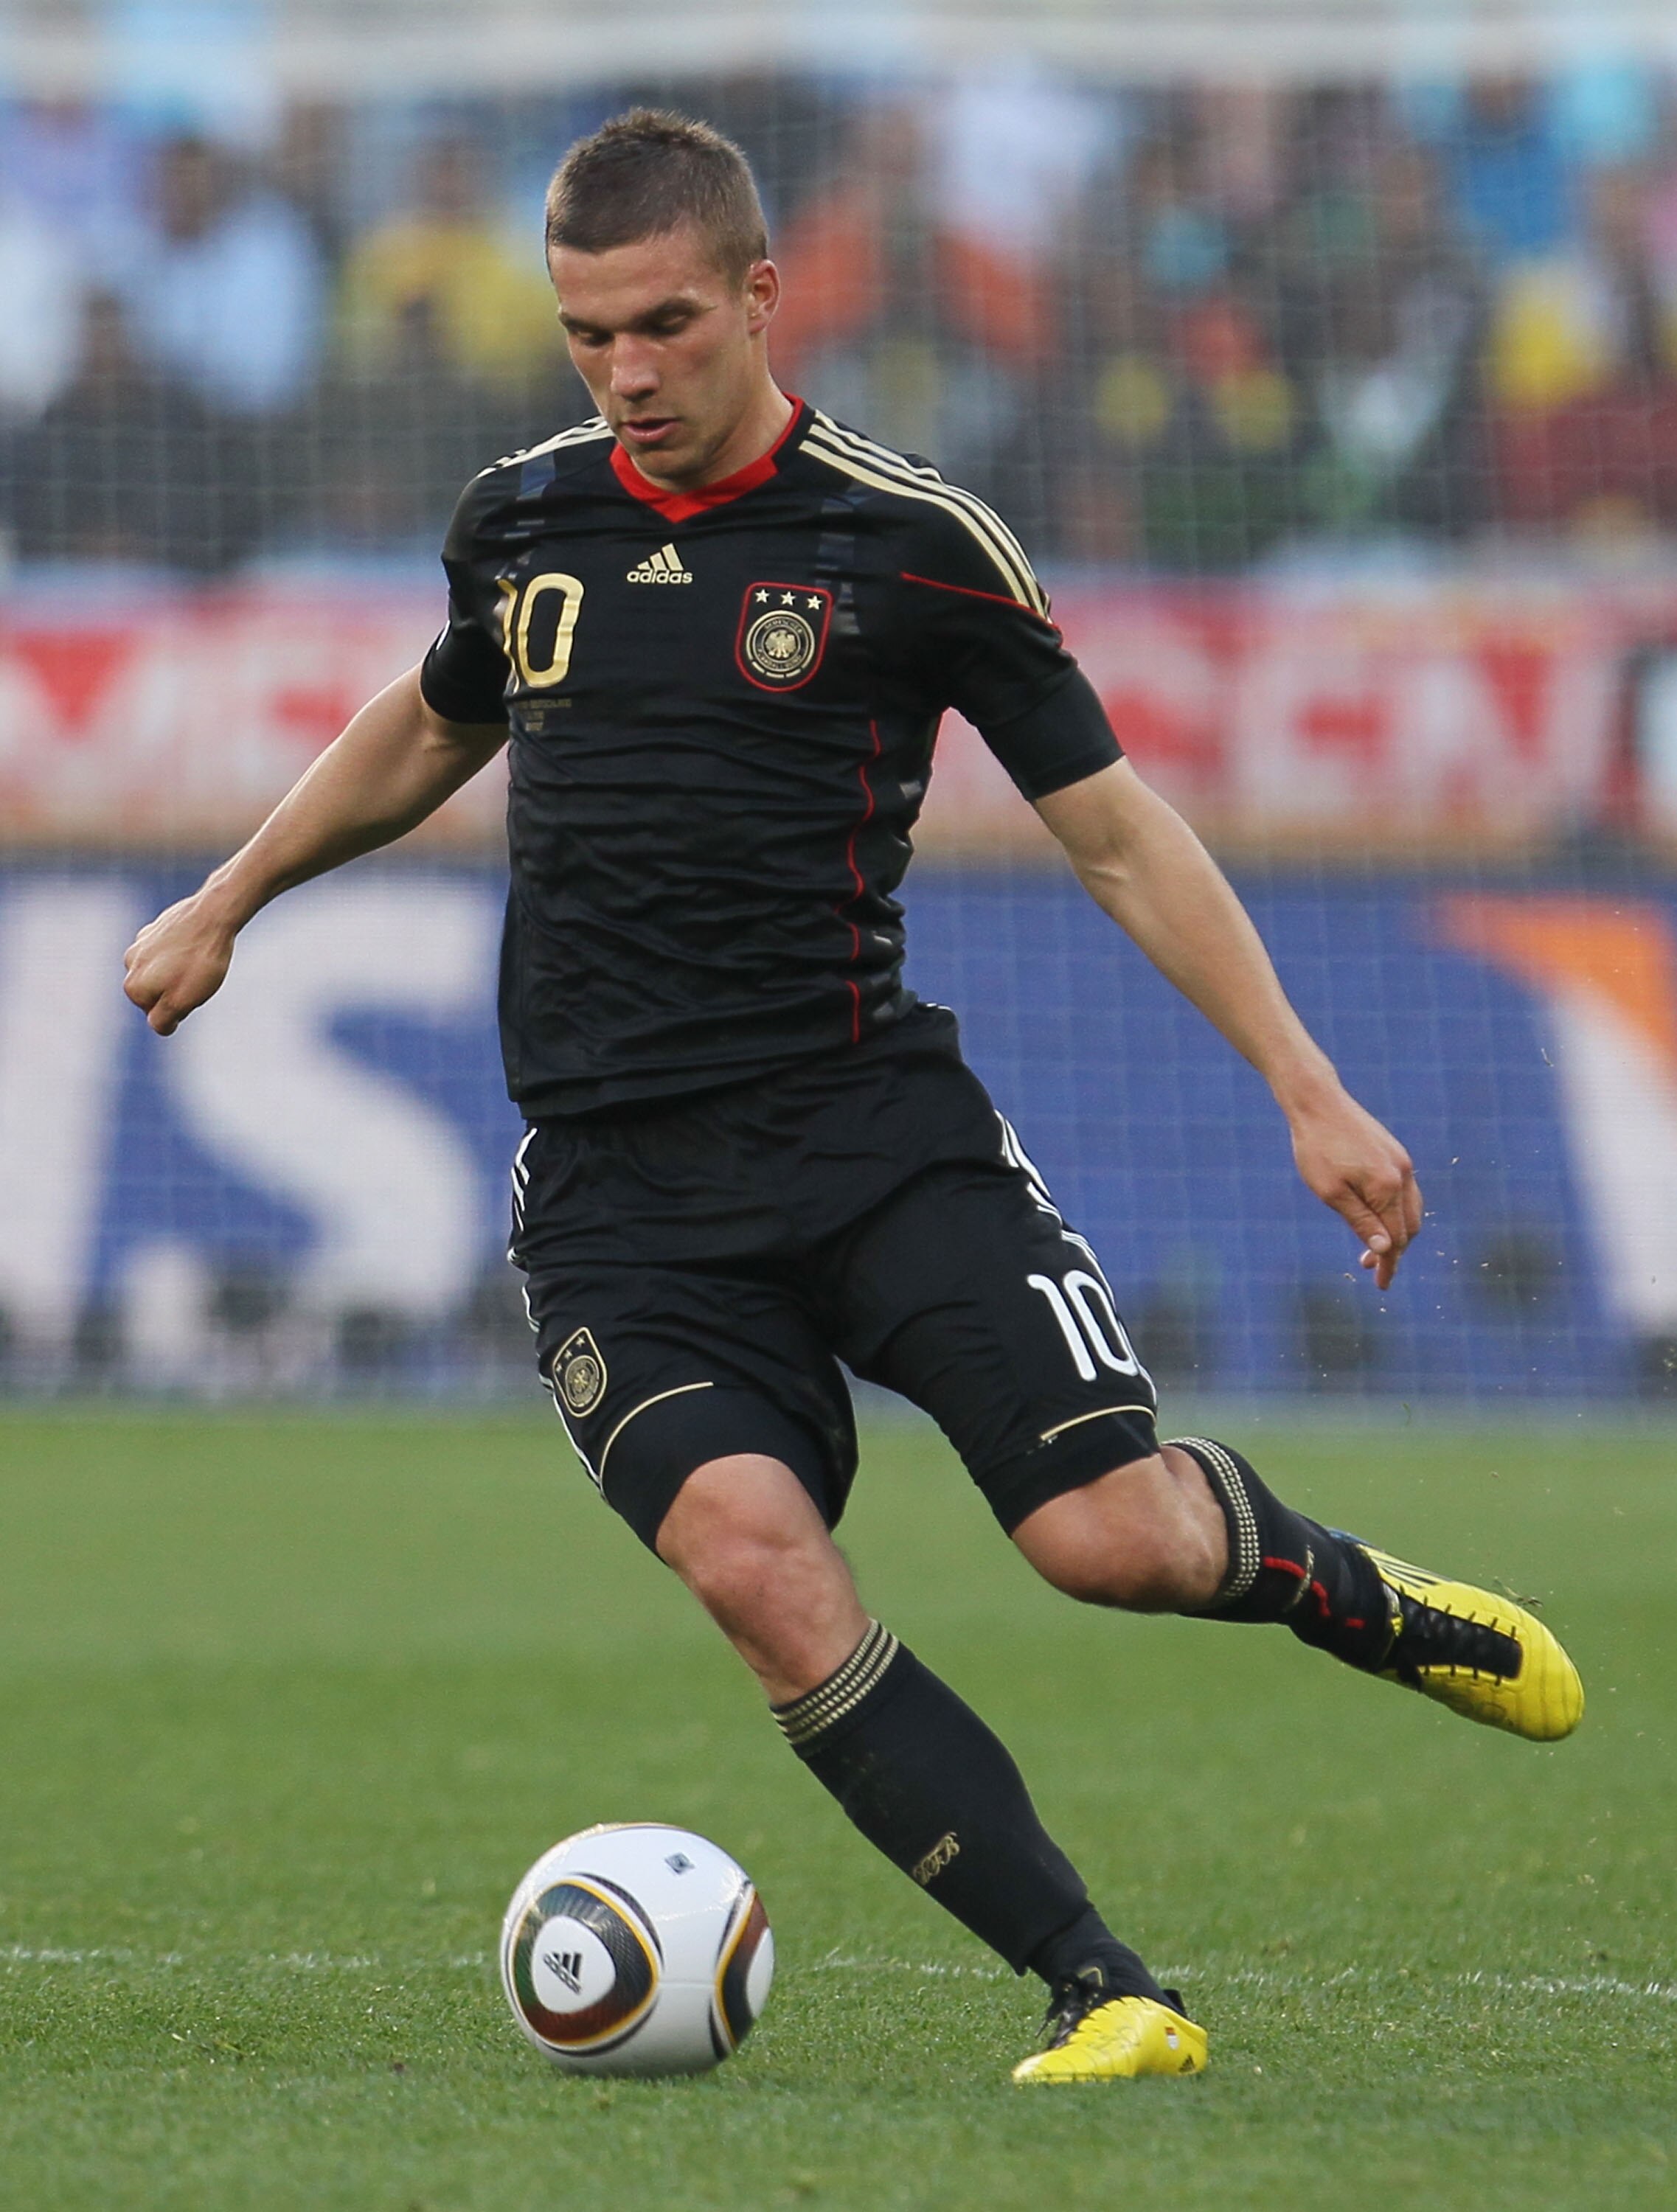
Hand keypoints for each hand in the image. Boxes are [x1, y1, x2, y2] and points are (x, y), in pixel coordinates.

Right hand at [122, 891, 238, 1034]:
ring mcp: (140, 944)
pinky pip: (170, 952)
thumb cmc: (200, 962)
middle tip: (198, 977)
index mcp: (133, 987)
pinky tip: (194, 944)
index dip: (181, 1009)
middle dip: (178, 991)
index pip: (157, 1017)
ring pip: (164, 972)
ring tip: (197, 959)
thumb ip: (163, 1019)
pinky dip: (182, 953)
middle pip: (159, 994)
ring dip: (179, 971)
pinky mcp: (155, 929)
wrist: (212, 915)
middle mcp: (129, 965)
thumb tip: (160, 1025)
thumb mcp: (183, 1001)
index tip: (193, 992)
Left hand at [1287, 1087, 1421, 1290]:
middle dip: (1394, 1250)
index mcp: (1388, 1187)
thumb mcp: (1331, 1193)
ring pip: (1410, 1209)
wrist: (1318, 1102)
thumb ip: (1360, 1221)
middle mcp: (1403, 1175)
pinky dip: (1396, 1210)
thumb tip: (1385, 1249)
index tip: (1382, 1286)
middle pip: (1409, 1226)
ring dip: (1397, 1231)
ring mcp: (1402, 1162)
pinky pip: (1405, 1191)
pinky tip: (1377, 1216)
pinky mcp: (1395, 1153)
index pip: (1397, 1238)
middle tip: (1372, 1269)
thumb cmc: (1317, 1149)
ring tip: (1374, 1247)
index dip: (1390, 1264)